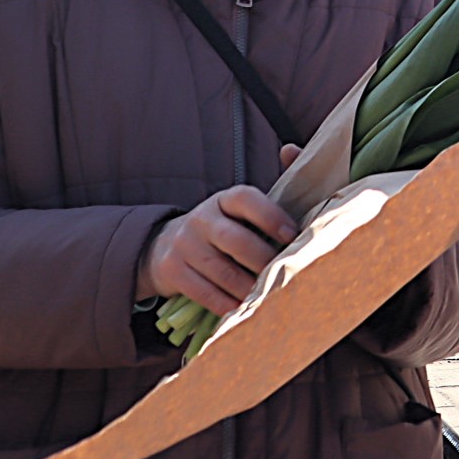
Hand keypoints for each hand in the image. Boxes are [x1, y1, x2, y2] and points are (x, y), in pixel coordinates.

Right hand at [136, 178, 299, 313]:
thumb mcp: (241, 210)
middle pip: (234, 240)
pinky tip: (242, 309)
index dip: (270, 215)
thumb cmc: (222, 229)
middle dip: (261, 260)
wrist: (166, 247)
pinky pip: (202, 291)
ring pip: (220, 270)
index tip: (292, 235)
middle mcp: (201, 217)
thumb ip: (271, 191)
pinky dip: (225, 303)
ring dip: (247, 287)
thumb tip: (290, 148)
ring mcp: (183, 245)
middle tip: (284, 276)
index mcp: (224, 200)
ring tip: (268, 298)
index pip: (245, 198)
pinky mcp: (171, 271)